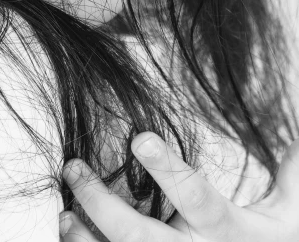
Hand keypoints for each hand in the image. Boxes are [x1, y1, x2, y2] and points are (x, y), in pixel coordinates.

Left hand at [60, 132, 298, 240]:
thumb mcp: (291, 211)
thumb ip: (292, 170)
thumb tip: (298, 110)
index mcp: (233, 233)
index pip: (198, 200)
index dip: (168, 170)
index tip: (138, 136)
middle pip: (141, 237)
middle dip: (101, 203)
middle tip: (73, 167)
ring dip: (84, 239)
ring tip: (63, 211)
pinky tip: (69, 237)